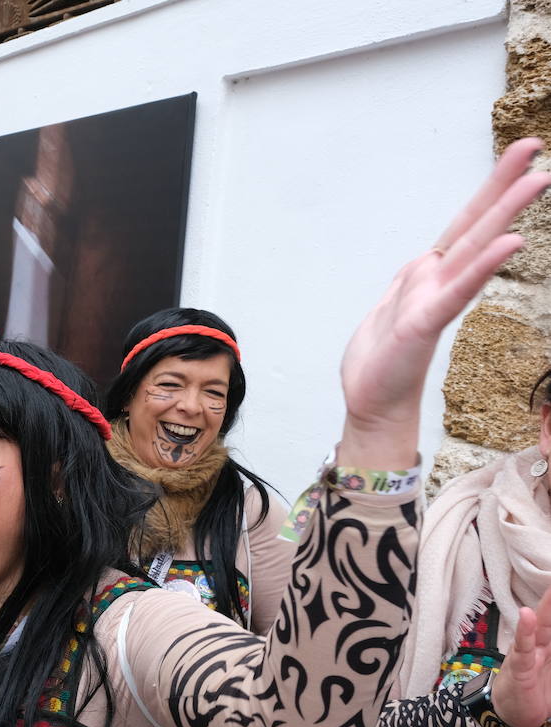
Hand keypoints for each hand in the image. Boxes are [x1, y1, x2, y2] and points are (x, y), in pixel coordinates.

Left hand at [338, 138, 550, 467]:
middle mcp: (436, 279)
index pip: (463, 224)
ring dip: (505, 213)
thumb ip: (414, 281)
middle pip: (475, 225)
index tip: (517, 156)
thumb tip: (430, 258)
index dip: (488, 190)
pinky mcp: (426, 321)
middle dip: (503, 186)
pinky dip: (483, 266)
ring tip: (539, 178)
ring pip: (474, 248)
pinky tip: (510, 243)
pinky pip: (458, 289)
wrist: (371, 401)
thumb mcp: (392, 304)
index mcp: (427, 272)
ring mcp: (434, 298)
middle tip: (532, 148)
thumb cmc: (382, 358)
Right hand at [491, 584, 550, 726]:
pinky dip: (524, 629)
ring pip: (541, 625)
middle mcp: (542, 643)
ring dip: (548, 606)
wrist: (513, 716)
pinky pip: (522, 646)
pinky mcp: (519, 666)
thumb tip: (549, 636)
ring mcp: (529, 652)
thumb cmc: (539, 692)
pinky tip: (526, 614)